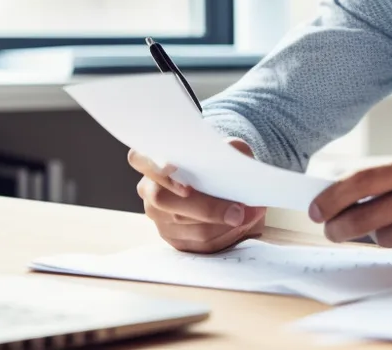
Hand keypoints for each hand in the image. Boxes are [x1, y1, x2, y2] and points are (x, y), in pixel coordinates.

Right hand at [128, 140, 265, 252]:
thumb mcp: (228, 148)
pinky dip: (226, 235)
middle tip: (237, 211)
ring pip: (188, 226)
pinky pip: (199, 243)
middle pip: (166, 201)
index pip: (141, 159)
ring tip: (250, 214)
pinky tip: (241, 225)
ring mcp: (158, 217)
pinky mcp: (173, 238)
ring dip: (224, 224)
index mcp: (153, 158)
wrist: (223, 184)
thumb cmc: (220, 162)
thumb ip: (231, 151)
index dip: (159, 170)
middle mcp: (149, 188)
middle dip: (206, 208)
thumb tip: (238, 167)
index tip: (185, 183)